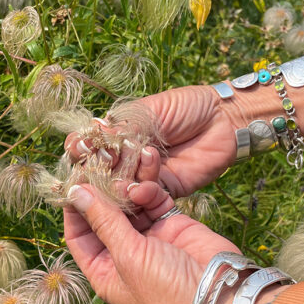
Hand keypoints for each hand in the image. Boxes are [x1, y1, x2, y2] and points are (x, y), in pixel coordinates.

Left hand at [63, 180, 240, 303]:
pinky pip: (154, 200)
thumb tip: (75, 194)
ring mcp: (149, 238)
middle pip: (103, 216)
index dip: (74, 209)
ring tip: (122, 169)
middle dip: (100, 192)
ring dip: (125, 187)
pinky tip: (145, 182)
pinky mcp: (172, 224)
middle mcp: (123, 254)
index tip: (71, 181)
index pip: (79, 236)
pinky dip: (149, 189)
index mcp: (104, 271)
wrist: (222, 298)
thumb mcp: (128, 256)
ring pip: (129, 204)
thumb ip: (103, 221)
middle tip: (96, 164)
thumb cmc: (167, 292)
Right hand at [65, 86, 246, 196]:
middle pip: (99, 170)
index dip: (81, 147)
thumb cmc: (187, 107)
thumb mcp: (150, 110)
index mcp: (118, 134)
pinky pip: (144, 196)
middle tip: (97, 165)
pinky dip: (140, 192)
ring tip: (121, 175)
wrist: (224, 120)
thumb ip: (123, 126)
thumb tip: (94, 135)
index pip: (90, 144)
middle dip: (95, 168)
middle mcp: (125, 158)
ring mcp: (142, 176)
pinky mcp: (161, 192)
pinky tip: (141, 186)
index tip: (79, 146)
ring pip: (118, 186)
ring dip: (117, 182)